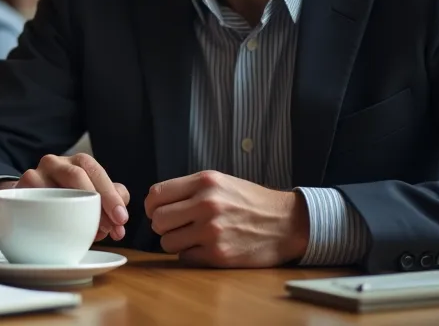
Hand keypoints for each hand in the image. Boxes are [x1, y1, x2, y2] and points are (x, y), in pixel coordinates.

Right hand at [14, 154, 129, 241]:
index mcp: (75, 162)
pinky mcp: (17, 192)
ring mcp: (33, 175)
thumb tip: (121, 205)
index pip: (93, 169)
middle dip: (97, 202)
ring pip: (55, 190)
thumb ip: (111, 198)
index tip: (121, 218)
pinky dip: (51, 221)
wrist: (28, 206)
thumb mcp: (92, 198)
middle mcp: (53, 163)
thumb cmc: (67, 203)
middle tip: (111, 229)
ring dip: (76, 214)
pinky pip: (35, 204)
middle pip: (76, 175)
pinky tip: (61, 233)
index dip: (110, 193)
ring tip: (92, 234)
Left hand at [144, 170, 308, 267]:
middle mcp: (206, 204)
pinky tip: (206, 247)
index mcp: (205, 182)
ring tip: (193, 237)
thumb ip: (189, 189)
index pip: (156, 194)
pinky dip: (191, 254)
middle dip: (163, 225)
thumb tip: (155, 202)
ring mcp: (212, 231)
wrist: (286, 223)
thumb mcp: (220, 182)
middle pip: (157, 220)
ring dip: (176, 241)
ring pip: (167, 241)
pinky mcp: (218, 254)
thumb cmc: (250, 202)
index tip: (157, 211)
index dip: (152, 206)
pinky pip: (185, 257)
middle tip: (176, 226)